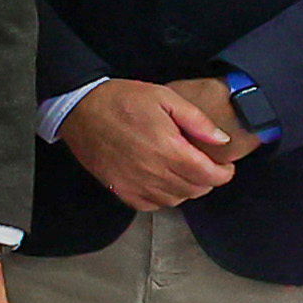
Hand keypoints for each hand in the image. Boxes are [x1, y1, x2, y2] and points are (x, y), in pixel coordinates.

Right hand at [56, 76, 243, 210]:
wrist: (78, 108)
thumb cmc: (122, 99)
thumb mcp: (164, 97)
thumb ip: (197, 120)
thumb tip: (221, 140)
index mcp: (169, 149)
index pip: (210, 176)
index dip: (223, 173)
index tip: (224, 166)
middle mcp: (154, 172)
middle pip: (195, 190)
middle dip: (206, 180)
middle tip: (203, 166)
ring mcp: (135, 183)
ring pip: (175, 200)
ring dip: (185, 189)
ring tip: (181, 173)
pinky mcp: (119, 189)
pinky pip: (150, 205)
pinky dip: (161, 198)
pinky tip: (159, 182)